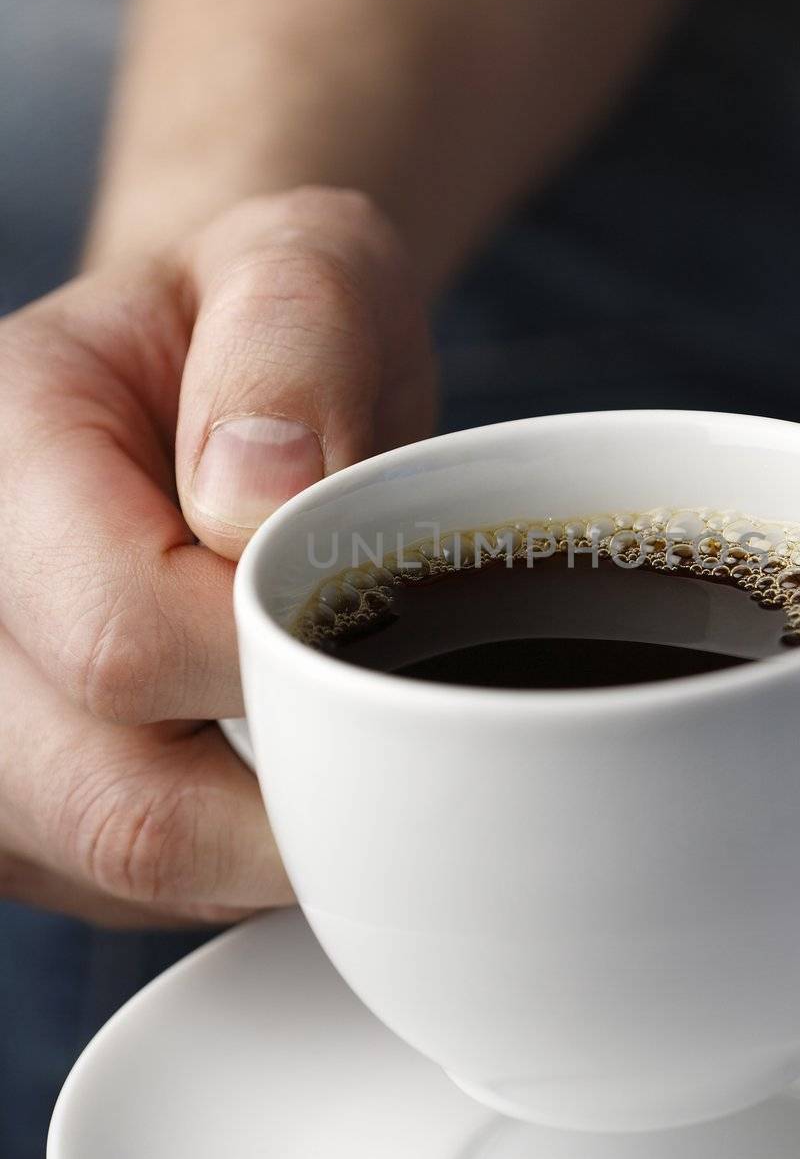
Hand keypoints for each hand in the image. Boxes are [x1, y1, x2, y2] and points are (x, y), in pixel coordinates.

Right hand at [0, 186, 433, 925]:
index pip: (120, 634)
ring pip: (131, 874)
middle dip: (300, 785)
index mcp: (0, 457)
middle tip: (400, 709)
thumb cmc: (267, 332)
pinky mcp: (29, 811)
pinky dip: (248, 858)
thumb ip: (291, 340)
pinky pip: (144, 894)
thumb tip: (261, 496)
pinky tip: (294, 765)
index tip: (378, 616)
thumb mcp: (304, 263)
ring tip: (345, 719)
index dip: (280, 660)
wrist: (215, 393)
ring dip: (278, 832)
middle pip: (117, 805)